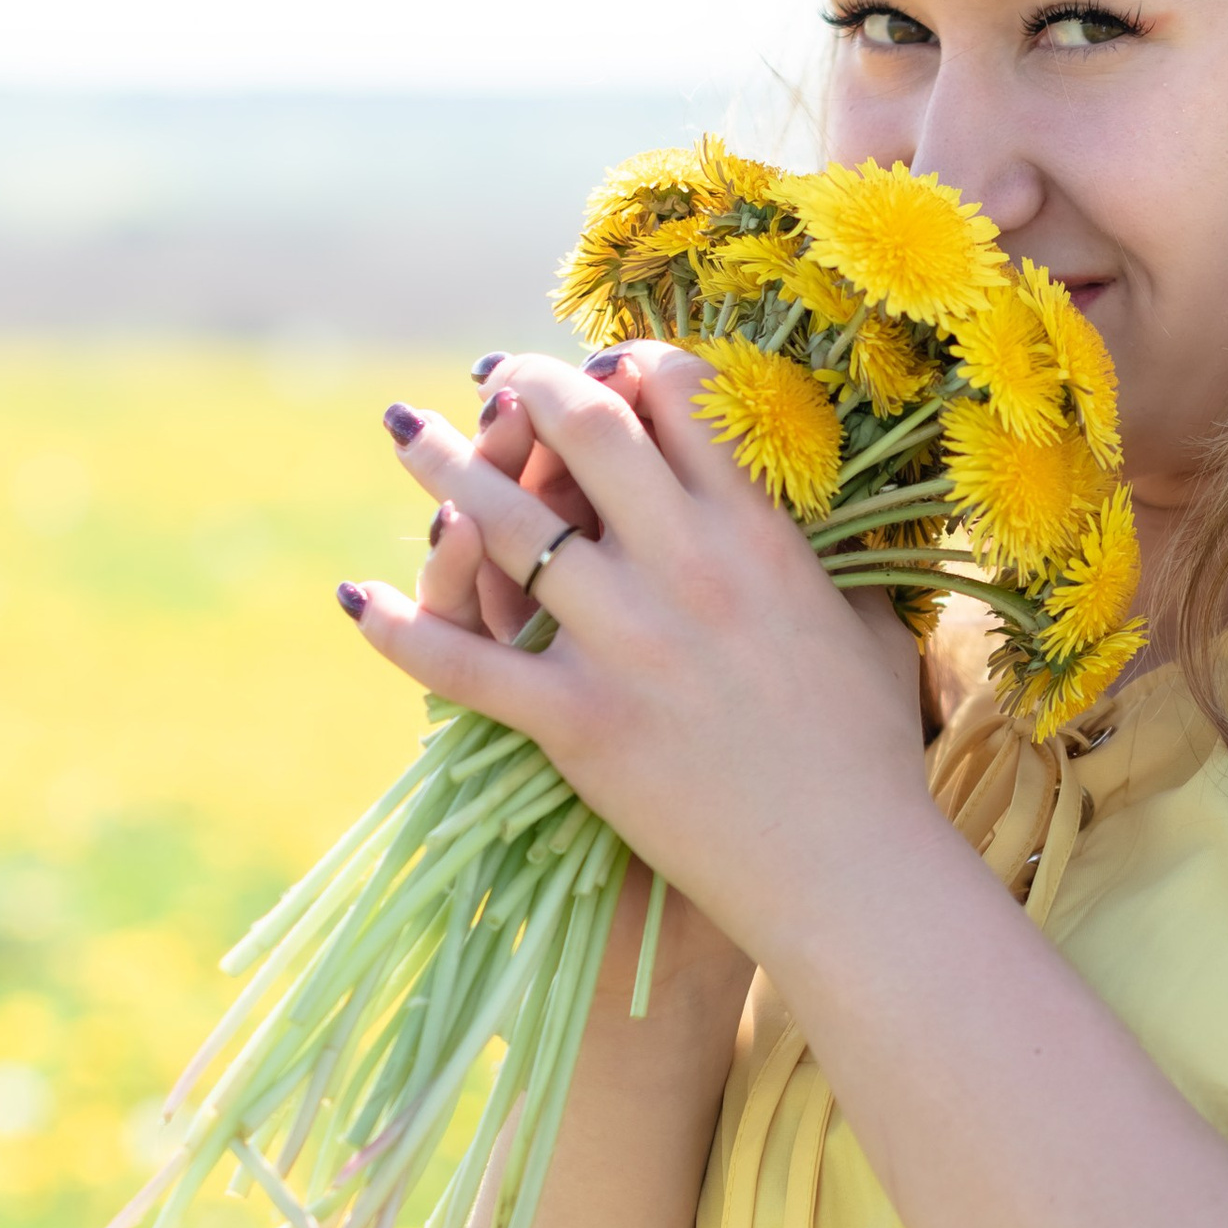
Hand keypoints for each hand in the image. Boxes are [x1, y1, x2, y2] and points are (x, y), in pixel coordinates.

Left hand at [342, 348, 938, 972]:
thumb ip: (823, 555)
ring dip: (441, 463)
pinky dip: (399, 629)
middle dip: (527, 383)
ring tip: (405, 430)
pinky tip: (356, 597)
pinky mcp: (577, 723)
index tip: (601, 361)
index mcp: (758, 534)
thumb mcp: (867, 623)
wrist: (846, 868)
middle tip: (495, 377)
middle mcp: (685, 568)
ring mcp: (624, 643)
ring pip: (502, 525)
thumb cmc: (870, 750)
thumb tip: (815, 506)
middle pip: (581, 429)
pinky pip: (463, 663)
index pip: (679, 396)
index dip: (630, 359)